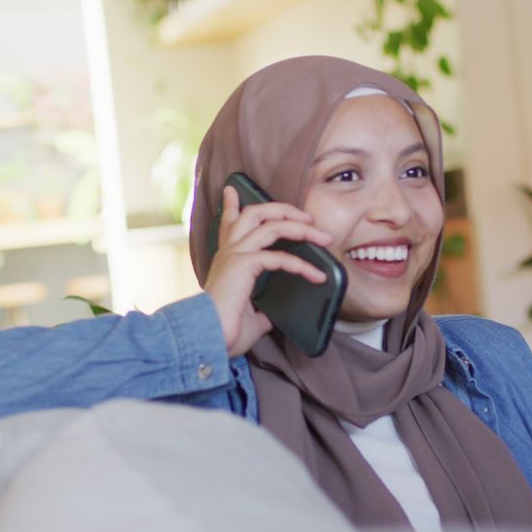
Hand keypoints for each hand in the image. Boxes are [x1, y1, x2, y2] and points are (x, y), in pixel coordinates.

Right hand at [204, 186, 331, 357]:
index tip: (231, 191)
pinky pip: (280, 257)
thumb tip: (269, 316)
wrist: (208, 340)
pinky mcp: (244, 264)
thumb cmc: (225, 331)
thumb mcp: (249, 318)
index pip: (228, 224)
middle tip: (307, 216)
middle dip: (284, 209)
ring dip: (302, 228)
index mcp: (227, 259)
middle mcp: (229, 251)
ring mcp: (235, 254)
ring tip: (323, 236)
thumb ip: (260, 310)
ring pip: (272, 225)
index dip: (231, 205)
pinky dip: (302, 265)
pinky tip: (317, 276)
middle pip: (256, 212)